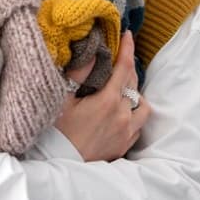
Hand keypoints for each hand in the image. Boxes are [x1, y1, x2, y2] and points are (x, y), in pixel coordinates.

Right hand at [54, 31, 150, 161]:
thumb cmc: (57, 132)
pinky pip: (139, 125)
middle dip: (128, 68)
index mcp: (108, 100)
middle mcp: (123, 115)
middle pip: (133, 83)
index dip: (127, 48)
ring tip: (122, 90)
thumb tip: (91, 53)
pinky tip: (122, 113)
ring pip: (143, 105)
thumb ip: (78, 74)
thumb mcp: (62, 99)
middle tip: (120, 59)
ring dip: (135, 94)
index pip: (124, 67)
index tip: (128, 35)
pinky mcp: (125, 145)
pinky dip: (134, 114)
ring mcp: (127, 132)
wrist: (60, 164)